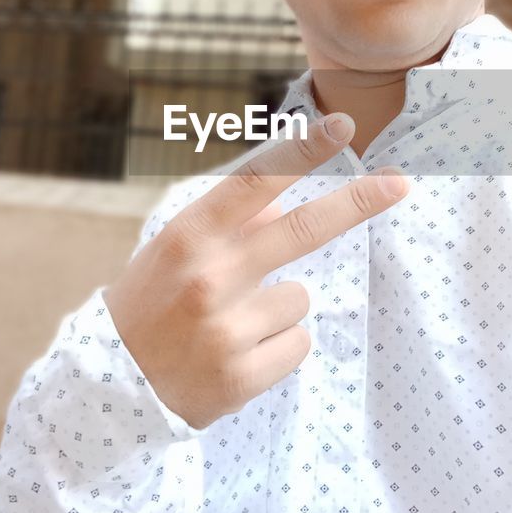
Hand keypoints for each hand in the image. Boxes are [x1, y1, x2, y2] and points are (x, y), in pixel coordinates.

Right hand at [104, 113, 406, 429]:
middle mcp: (209, 277)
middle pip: (301, 229)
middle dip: (358, 201)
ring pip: (299, 298)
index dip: (300, 151)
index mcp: (188, 237)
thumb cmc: (150, 306)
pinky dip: (277, 349)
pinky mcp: (242, 376)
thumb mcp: (174, 253)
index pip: (253, 181)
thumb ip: (228, 227)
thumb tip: (281, 204)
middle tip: (400, 183)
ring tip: (230, 327)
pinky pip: (297, 343)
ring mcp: (227, 329)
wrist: (111, 388)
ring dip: (277, 308)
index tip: (341, 124)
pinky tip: (237, 356)